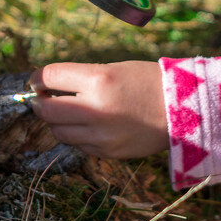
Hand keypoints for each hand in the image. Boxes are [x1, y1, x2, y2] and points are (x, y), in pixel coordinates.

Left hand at [27, 60, 168, 159]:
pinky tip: (88, 125)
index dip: (38, 78)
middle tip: (43, 98)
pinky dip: (77, 135)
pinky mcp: (108, 151)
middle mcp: (95, 108)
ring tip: (67, 113)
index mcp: (97, 79)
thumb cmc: (148, 82)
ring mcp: (101, 134)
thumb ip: (81, 78)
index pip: (49, 77)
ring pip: (58, 132)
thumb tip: (48, 87)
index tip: (38, 81)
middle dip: (40, 102)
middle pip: (46, 110)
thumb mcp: (114, 69)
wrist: (182, 109)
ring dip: (57, 122)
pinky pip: (78, 145)